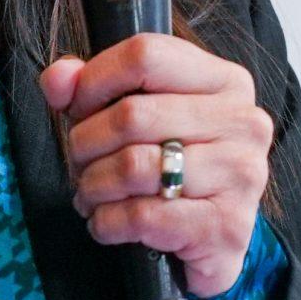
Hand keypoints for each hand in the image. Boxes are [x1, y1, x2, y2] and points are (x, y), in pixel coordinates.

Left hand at [41, 32, 273, 296]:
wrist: (214, 245)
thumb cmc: (176, 170)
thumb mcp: (139, 116)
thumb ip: (91, 87)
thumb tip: (58, 79)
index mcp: (225, 81)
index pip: (145, 55)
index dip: (94, 80)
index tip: (76, 108)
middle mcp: (242, 121)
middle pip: (131, 114)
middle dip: (86, 143)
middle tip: (80, 163)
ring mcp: (240, 174)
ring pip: (132, 167)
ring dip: (93, 186)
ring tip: (91, 194)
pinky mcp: (226, 225)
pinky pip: (141, 216)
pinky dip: (107, 222)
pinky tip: (108, 223)